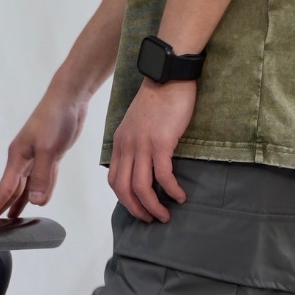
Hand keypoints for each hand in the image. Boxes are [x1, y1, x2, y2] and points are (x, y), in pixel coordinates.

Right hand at [0, 78, 89, 219]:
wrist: (69, 98)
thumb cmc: (55, 117)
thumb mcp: (48, 148)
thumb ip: (42, 175)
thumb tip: (36, 201)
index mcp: (18, 157)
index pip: (5, 188)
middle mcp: (23, 159)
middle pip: (11, 189)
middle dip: (2, 207)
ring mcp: (36, 157)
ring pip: (24, 186)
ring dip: (17, 202)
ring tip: (9, 219)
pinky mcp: (49, 156)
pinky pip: (39, 179)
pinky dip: (35, 191)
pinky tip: (34, 200)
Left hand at [108, 78, 195, 221]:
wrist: (168, 76)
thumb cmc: (158, 98)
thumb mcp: (137, 123)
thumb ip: (136, 142)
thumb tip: (145, 163)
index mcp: (120, 142)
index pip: (114, 180)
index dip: (125, 199)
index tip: (139, 208)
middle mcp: (127, 146)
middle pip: (124, 189)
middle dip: (137, 209)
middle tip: (152, 219)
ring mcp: (142, 145)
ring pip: (141, 187)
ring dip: (153, 206)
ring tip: (166, 215)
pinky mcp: (161, 142)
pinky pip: (163, 175)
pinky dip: (171, 190)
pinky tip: (181, 196)